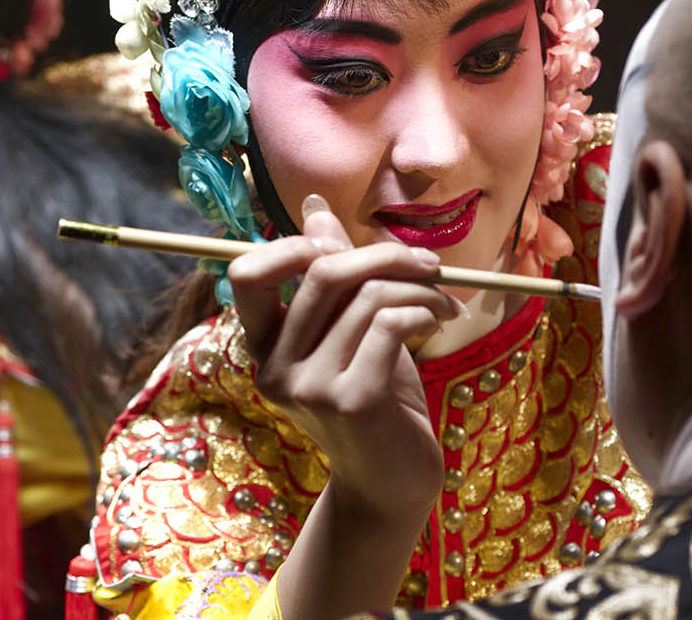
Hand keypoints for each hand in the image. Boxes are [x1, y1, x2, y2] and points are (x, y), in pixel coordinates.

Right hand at [228, 194, 449, 519]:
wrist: (393, 484)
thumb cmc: (375, 401)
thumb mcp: (351, 332)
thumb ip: (333, 274)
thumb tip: (314, 207)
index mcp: (264, 346)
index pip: (246, 275)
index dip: (293, 245)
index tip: (346, 247)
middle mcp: (275, 367)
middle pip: (321, 272)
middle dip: (383, 255)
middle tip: (428, 264)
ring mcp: (309, 387)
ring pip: (366, 296)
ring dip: (419, 287)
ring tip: (444, 301)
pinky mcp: (351, 401)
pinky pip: (390, 323)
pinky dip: (423, 310)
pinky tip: (440, 321)